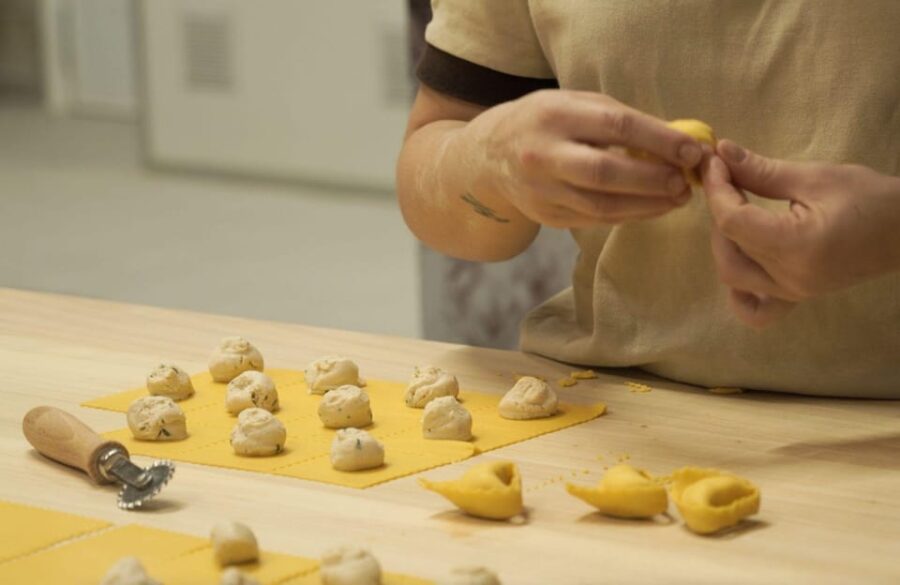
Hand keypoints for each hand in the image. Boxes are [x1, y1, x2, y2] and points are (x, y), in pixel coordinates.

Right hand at [464, 90, 703, 227]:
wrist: (491, 155)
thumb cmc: (546, 121)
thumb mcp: (574, 103)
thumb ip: (618, 118)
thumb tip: (677, 140)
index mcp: (554, 115)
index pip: (616, 127)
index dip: (660, 140)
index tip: (693, 150)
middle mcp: (543, 155)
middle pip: (605, 173)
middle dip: (653, 180)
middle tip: (685, 182)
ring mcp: (541, 190)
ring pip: (601, 206)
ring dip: (647, 205)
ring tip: (677, 198)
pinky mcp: (546, 216)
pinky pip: (594, 220)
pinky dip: (629, 215)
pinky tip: (652, 207)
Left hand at [703, 140, 899, 327]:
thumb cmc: (870, 198)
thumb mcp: (815, 177)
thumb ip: (762, 172)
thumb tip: (722, 153)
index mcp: (796, 246)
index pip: (733, 222)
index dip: (716, 190)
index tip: (715, 163)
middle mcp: (790, 278)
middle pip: (728, 250)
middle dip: (718, 212)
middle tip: (726, 182)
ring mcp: (793, 292)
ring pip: (733, 276)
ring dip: (723, 243)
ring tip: (735, 211)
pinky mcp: (798, 296)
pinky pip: (756, 308)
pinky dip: (738, 290)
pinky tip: (740, 259)